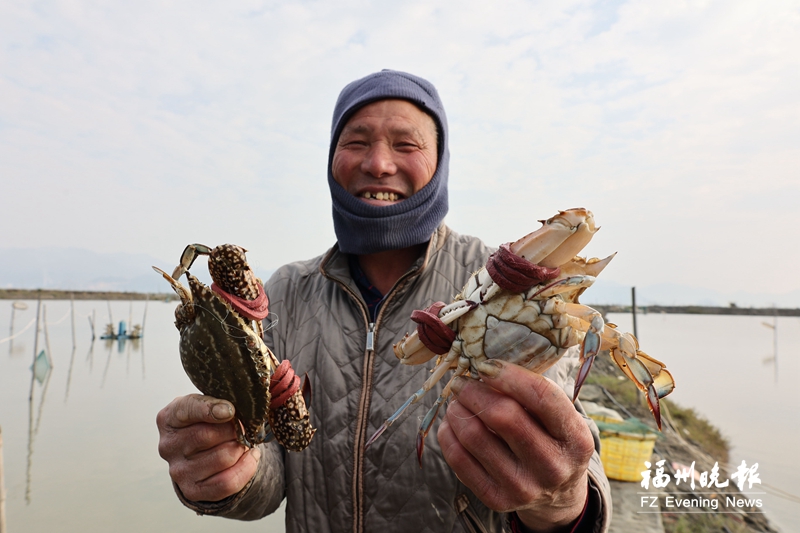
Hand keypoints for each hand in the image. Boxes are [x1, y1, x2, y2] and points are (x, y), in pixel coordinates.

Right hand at [157, 394, 259, 501]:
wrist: (203, 453)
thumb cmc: (207, 422)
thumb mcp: (207, 404)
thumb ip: (216, 402)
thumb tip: (230, 411)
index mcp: (169, 418)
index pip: (187, 409)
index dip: (210, 409)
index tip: (230, 410)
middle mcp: (168, 446)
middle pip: (208, 435)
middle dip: (234, 430)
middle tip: (244, 427)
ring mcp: (178, 471)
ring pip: (223, 458)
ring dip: (241, 448)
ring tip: (244, 441)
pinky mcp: (192, 490)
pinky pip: (227, 482)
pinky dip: (246, 468)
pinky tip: (250, 456)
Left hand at [437, 359, 593, 532]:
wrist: (556, 493)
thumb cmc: (552, 439)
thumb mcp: (559, 417)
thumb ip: (532, 392)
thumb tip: (484, 367)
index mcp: (576, 439)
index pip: (541, 397)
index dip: (508, 375)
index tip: (484, 364)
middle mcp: (553, 467)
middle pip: (503, 416)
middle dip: (474, 391)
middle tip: (462, 381)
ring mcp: (524, 487)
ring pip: (474, 435)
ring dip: (457, 409)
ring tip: (458, 401)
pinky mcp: (496, 500)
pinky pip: (458, 458)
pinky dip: (449, 432)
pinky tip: (453, 423)